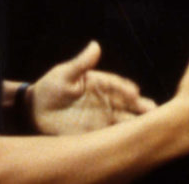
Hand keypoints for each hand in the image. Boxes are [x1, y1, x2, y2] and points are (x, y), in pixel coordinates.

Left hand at [31, 42, 157, 134]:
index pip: (119, 86)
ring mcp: (103, 119)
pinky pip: (112, 138)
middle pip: (129, 104)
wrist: (34, 112)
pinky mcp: (96, 134)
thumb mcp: (64, 73)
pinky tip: (131, 143)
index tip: (134, 92)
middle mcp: (107, 101)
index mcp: (102, 84)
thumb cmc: (50, 88)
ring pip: (125, 122)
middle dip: (141, 107)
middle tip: (153, 111)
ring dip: (136, 125)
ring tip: (149, 129)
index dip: (126, 89)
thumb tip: (95, 45)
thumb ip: (81, 63)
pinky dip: (122, 140)